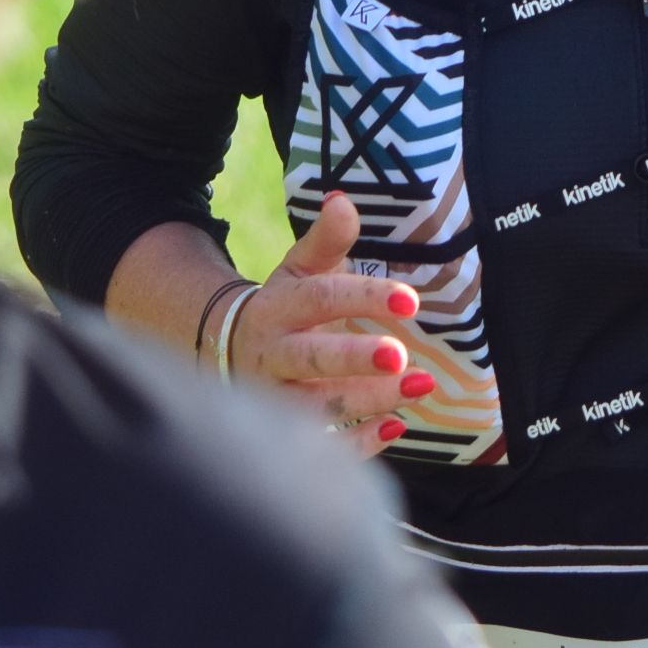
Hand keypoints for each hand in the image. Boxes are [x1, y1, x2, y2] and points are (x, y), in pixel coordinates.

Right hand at [228, 190, 434, 460]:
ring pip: (317, 407)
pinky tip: (396, 428)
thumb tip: (343, 200)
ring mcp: (276, 399)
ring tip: (420, 386)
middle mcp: (273, 355)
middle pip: (312, 358)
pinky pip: (320, 447)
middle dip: (355, 359)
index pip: (321, 299)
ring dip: (369, 400)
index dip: (364, 299)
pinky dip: (357, 444)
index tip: (410, 301)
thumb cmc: (283, 307)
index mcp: (279, 307)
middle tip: (400, 354)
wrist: (227, 355)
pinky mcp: (285, 434)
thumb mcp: (298, 269)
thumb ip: (326, 240)